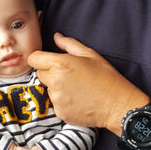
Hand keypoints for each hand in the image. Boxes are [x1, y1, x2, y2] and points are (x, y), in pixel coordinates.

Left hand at [28, 33, 147, 134]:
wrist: (117, 104)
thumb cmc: (106, 78)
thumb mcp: (90, 55)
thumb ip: (69, 44)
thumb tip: (56, 37)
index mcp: (60, 64)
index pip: (34, 59)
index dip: (40, 59)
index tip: (48, 62)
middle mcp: (55, 81)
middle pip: (40, 74)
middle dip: (50, 74)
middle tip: (69, 76)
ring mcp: (56, 98)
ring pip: (47, 90)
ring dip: (56, 89)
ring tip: (76, 89)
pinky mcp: (60, 112)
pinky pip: (55, 104)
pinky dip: (63, 102)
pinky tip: (77, 100)